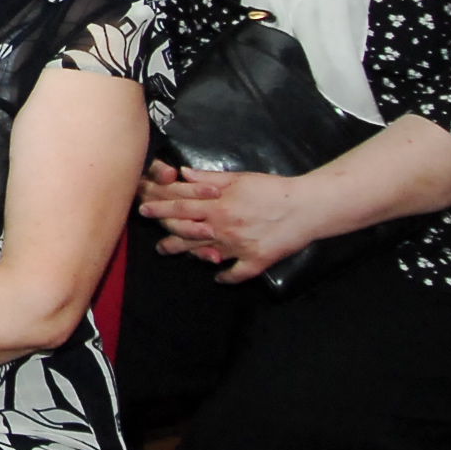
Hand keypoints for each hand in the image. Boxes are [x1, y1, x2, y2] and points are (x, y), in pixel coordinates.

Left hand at [139, 161, 325, 284]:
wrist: (307, 207)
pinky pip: (236, 273)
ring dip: (187, 255)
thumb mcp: (239, 178)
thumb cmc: (274, 189)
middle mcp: (224, 228)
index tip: (144, 210)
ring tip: (171, 254)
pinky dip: (225, 276)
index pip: (182, 207)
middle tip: (155, 242)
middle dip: (168, 236)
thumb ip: (209, 177)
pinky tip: (217, 276)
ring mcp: (238, 247)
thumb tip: (184, 173)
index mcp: (219, 205)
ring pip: (206, 254)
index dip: (160, 209)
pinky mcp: (255, 261)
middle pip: (187, 233)